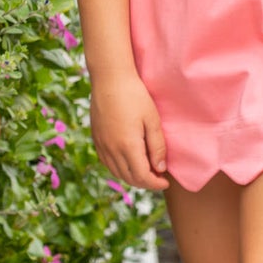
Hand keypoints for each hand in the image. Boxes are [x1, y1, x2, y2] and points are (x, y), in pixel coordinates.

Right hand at [89, 71, 169, 190]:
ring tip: (147, 171)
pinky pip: (107, 163)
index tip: (166, 182)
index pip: (142, 177)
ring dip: (132, 177)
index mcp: (127, 146)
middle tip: (159, 178)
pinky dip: (119, 169)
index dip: (155, 184)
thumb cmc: (135, 96)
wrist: (109, 79)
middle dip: (145, 182)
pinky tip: (129, 162)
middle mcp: (111, 150)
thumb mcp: (152, 120)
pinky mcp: (96, 139)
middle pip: (129, 178)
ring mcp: (101, 145)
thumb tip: (160, 169)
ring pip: (117, 172)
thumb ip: (157, 146)